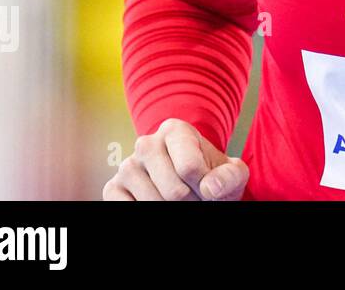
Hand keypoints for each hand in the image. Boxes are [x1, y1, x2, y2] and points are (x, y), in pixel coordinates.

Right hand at [103, 118, 248, 200]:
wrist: (193, 188)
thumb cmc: (212, 179)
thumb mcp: (232, 174)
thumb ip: (230, 177)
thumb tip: (211, 188)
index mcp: (174, 130)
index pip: (190, 168)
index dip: (206, 188)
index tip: (210, 187)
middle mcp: (146, 143)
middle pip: (174, 192)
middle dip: (191, 202)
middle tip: (196, 198)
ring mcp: (127, 166)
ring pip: (153, 203)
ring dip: (172, 210)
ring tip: (182, 201)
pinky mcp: (112, 188)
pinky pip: (128, 209)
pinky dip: (147, 212)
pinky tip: (158, 203)